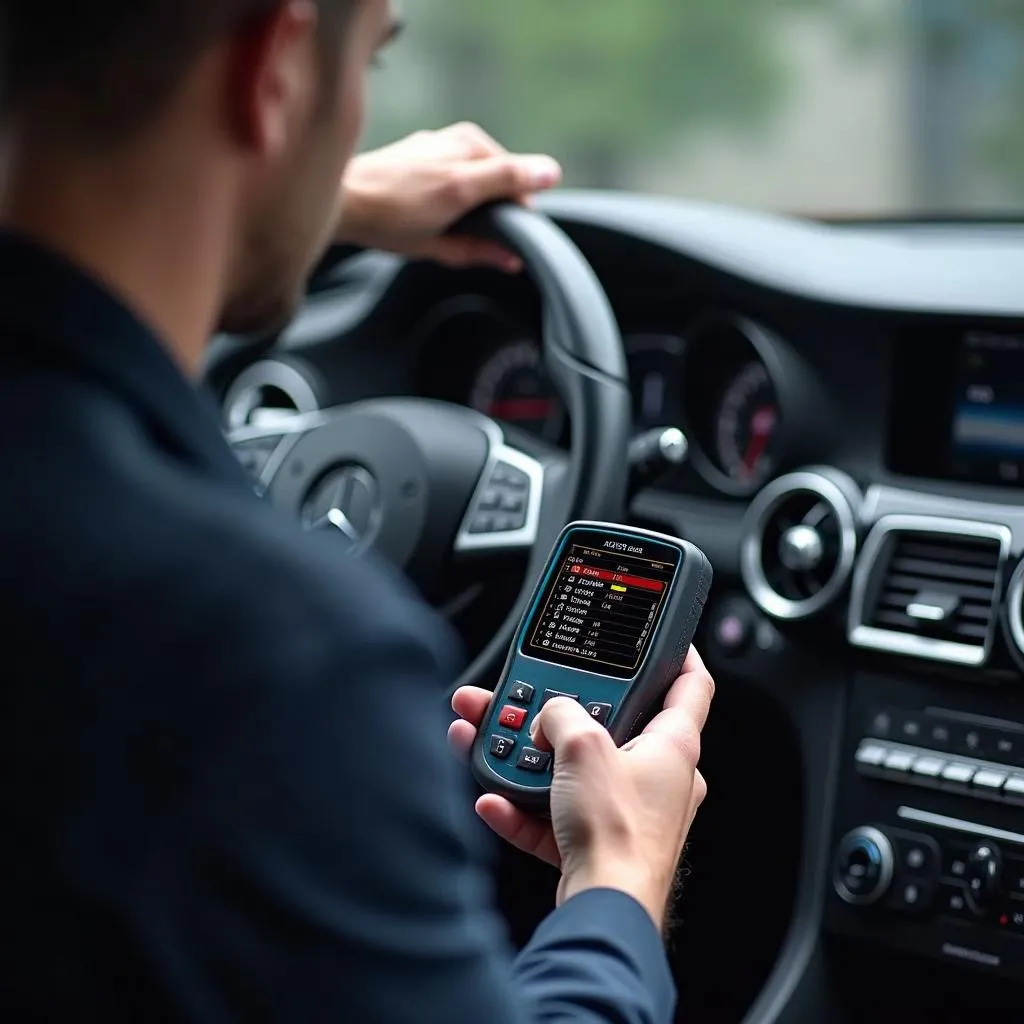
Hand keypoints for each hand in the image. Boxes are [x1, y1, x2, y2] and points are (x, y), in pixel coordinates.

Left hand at [336, 122, 561, 271]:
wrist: (342, 195)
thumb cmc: (386, 222)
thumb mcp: (436, 246)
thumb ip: (480, 250)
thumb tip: (512, 260)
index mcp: (462, 177)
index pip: (520, 175)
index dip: (532, 196)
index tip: (533, 215)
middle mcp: (458, 148)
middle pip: (508, 168)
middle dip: (508, 196)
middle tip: (494, 227)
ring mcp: (446, 137)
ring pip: (490, 158)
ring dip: (490, 182)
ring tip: (470, 212)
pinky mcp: (435, 136)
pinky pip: (470, 152)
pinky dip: (472, 171)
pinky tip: (453, 193)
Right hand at [449, 648, 713, 929]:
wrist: (603, 908)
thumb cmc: (618, 832)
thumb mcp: (583, 745)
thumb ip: (562, 714)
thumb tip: (550, 715)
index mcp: (673, 746)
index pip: (690, 685)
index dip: (678, 655)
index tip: (663, 638)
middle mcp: (655, 776)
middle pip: (607, 725)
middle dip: (558, 710)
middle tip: (529, 695)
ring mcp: (625, 811)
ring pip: (572, 768)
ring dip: (527, 756)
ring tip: (489, 739)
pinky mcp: (596, 842)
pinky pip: (553, 812)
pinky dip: (522, 805)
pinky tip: (493, 798)